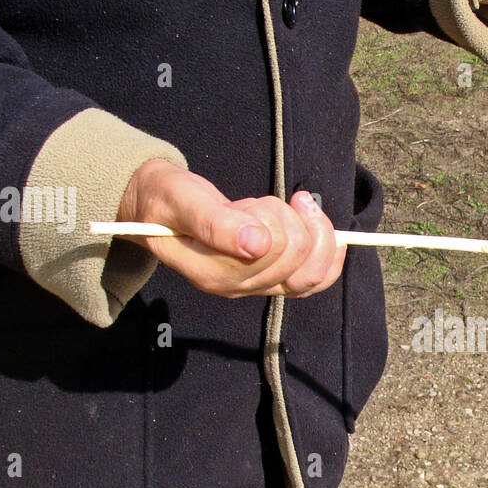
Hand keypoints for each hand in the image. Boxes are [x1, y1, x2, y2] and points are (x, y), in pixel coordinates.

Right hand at [116, 159, 344, 297]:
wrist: (159, 209)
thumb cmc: (168, 201)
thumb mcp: (182, 201)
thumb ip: (214, 222)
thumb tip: (256, 243)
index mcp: (214, 274)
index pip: (271, 254)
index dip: (273, 221)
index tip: (255, 202)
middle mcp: (238, 287)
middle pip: (296, 261)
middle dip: (287, 220)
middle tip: (260, 203)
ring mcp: (257, 286)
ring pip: (311, 273)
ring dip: (307, 230)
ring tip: (283, 208)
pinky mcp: (272, 278)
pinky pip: (314, 279)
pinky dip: (327, 253)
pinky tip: (323, 228)